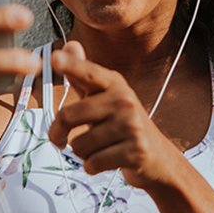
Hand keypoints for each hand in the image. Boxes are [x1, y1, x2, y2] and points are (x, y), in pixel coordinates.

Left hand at [46, 43, 182, 190]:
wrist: (158, 158)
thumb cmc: (124, 126)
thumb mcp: (105, 98)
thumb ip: (83, 76)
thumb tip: (69, 45)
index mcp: (115, 84)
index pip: (88, 73)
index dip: (71, 65)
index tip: (54, 58)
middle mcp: (124, 100)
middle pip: (69, 115)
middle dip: (57, 133)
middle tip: (59, 139)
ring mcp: (132, 125)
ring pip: (78, 145)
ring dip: (81, 153)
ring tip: (98, 148)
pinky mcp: (135, 151)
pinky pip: (92, 163)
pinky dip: (92, 167)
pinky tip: (107, 161)